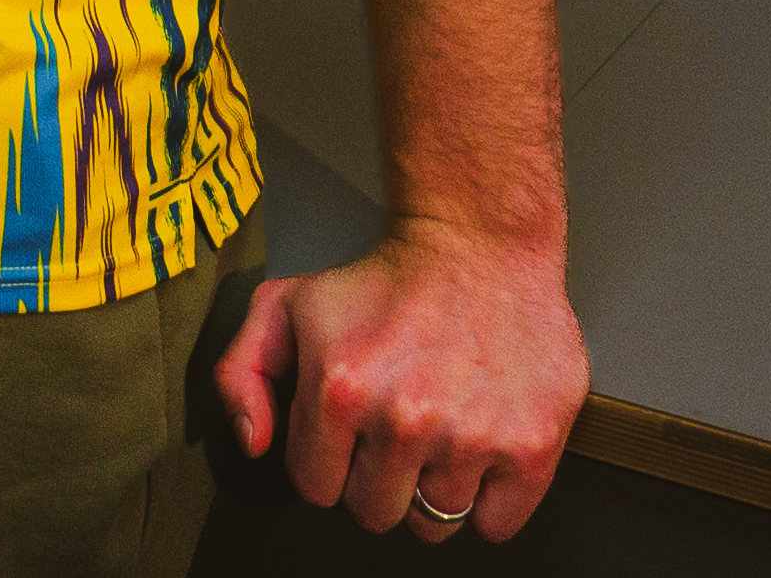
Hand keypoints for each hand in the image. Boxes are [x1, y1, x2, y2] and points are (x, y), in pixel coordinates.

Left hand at [215, 223, 587, 541]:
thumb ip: (240, 374)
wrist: (477, 245)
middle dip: (376, 480)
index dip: (327, 462)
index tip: (347, 432)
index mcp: (338, 390)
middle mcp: (403, 420)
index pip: (315, 487)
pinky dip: (487, 503)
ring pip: (434, 524)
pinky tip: (477, 452)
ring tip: (437, 432)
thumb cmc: (381, 280)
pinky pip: (495, 525)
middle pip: (374, 513)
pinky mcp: (530, 446)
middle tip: (393, 431)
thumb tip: (255, 444)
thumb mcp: (284, 306)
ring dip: (431, 488)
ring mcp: (471, 437)